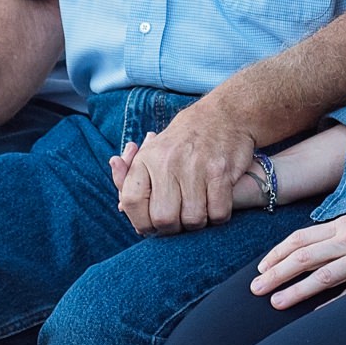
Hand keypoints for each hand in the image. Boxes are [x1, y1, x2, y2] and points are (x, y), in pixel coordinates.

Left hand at [107, 86, 264, 231]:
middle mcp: (167, 162)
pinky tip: (215, 205)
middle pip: (163, 218)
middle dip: (173, 229)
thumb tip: (121, 208)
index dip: (141, 223)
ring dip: (198, 224)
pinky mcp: (220, 171)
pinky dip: (218, 216)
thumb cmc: (184, 142)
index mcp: (146, 159)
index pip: (131, 202)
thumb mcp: (152, 152)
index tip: (152, 226)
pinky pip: (218, 213)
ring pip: (192, 220)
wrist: (224, 115)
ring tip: (199, 211)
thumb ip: (131, 180)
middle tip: (179, 221)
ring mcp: (195, 166)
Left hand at [248, 202, 345, 307]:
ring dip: (296, 290)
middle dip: (276, 273)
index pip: (301, 239)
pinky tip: (314, 315)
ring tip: (276, 303)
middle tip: (256, 289)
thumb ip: (341, 231)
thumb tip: (316, 246)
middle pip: (304, 257)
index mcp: (344, 224)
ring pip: (322, 275)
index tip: (261, 268)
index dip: (277, 254)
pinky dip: (332, 304)